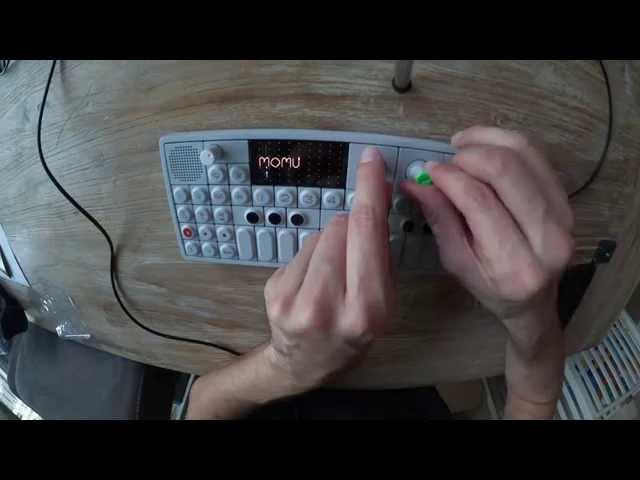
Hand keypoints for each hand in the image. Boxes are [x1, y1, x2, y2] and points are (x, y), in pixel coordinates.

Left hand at [262, 147, 393, 394]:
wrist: (304, 365)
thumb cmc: (352, 335)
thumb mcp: (382, 306)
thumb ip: (379, 256)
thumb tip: (374, 201)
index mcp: (367, 309)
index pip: (367, 233)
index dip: (370, 190)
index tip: (371, 160)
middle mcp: (328, 306)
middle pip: (341, 228)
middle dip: (350, 227)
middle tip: (352, 251)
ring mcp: (294, 300)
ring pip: (319, 235)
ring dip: (329, 243)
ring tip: (330, 274)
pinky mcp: (273, 293)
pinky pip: (299, 249)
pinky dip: (310, 255)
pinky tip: (310, 280)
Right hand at [402, 126, 573, 417]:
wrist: (535, 301)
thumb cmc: (491, 288)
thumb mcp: (457, 263)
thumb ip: (440, 220)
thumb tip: (415, 182)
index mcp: (515, 264)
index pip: (479, 202)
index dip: (449, 177)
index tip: (427, 170)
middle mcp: (548, 236)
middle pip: (507, 170)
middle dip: (468, 155)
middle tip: (446, 160)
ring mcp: (565, 215)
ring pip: (525, 154)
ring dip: (487, 140)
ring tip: (461, 146)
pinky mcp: (567, 199)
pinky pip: (537, 155)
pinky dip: (506, 141)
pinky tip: (483, 145)